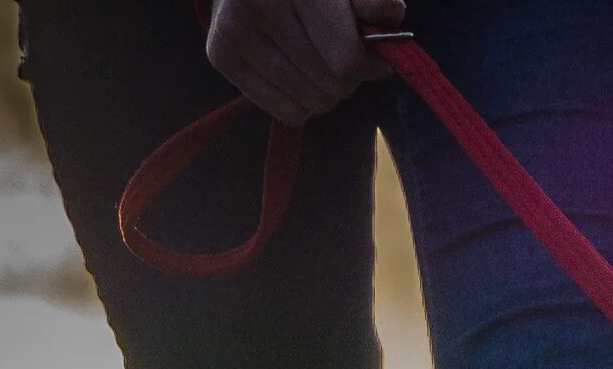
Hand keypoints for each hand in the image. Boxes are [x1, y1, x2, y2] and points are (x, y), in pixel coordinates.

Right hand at [205, 0, 407, 126]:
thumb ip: (371, 2)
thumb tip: (392, 15)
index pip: (345, 58)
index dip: (370, 67)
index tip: (377, 61)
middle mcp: (257, 8)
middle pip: (330, 84)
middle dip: (349, 80)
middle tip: (345, 62)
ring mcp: (233, 34)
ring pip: (310, 103)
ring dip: (327, 94)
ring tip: (320, 69)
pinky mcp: (220, 56)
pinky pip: (285, 112)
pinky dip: (302, 104)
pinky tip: (297, 77)